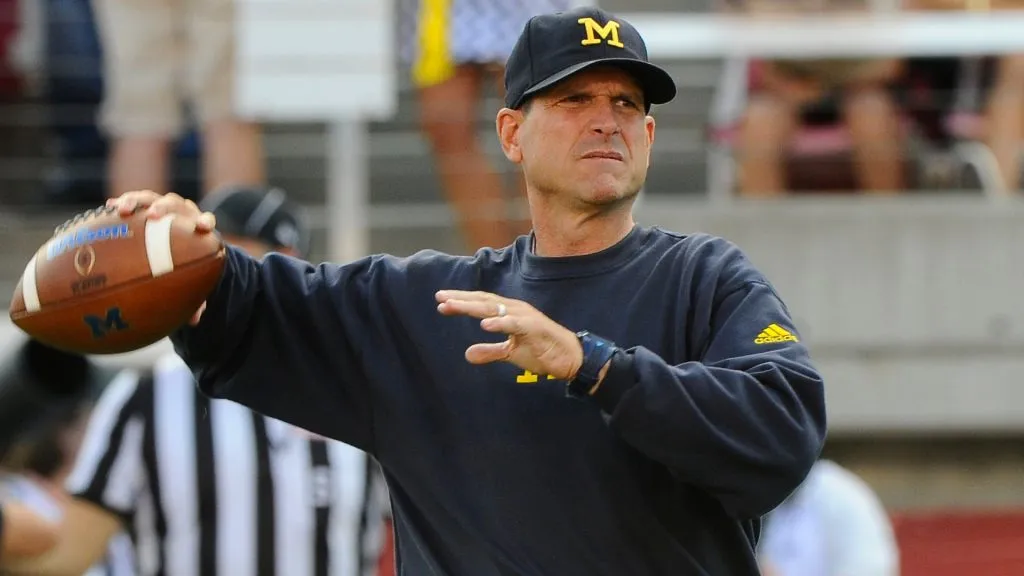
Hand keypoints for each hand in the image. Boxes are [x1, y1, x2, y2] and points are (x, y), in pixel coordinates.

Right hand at [108, 190, 216, 324]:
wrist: (177, 239)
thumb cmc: (188, 262)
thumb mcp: (193, 277)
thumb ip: (196, 296)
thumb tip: (194, 322)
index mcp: (197, 227)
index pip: (205, 220)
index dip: (205, 222)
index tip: (202, 227)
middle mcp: (179, 212)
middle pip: (174, 204)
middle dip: (164, 208)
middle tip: (153, 216)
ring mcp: (160, 206)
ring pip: (149, 198)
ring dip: (136, 201)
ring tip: (122, 210)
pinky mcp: (143, 205)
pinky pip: (131, 203)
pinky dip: (123, 203)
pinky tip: (109, 207)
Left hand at [435, 290, 582, 379]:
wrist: (570, 358)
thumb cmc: (541, 351)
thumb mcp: (510, 354)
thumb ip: (490, 352)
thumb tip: (467, 354)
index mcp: (509, 313)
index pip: (481, 304)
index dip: (461, 302)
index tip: (440, 303)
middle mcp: (515, 310)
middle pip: (483, 301)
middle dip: (460, 299)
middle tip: (439, 297)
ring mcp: (525, 317)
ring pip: (494, 308)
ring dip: (472, 306)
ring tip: (453, 306)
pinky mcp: (535, 328)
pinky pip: (515, 324)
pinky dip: (499, 322)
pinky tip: (484, 323)